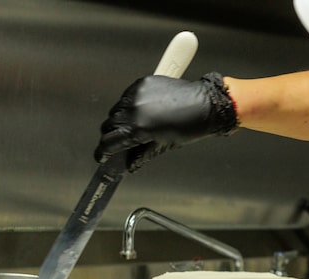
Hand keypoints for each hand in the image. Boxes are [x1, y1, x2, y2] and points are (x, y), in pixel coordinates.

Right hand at [94, 72, 238, 170]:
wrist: (206, 104)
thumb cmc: (190, 127)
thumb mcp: (163, 146)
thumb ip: (141, 155)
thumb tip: (129, 164)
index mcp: (138, 128)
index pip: (109, 141)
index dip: (103, 151)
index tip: (102, 156)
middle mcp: (134, 110)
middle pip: (109, 124)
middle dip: (112, 135)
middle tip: (120, 142)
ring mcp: (136, 94)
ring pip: (116, 110)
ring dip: (120, 119)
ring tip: (135, 125)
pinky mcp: (141, 83)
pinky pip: (127, 97)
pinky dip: (130, 105)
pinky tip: (143, 111)